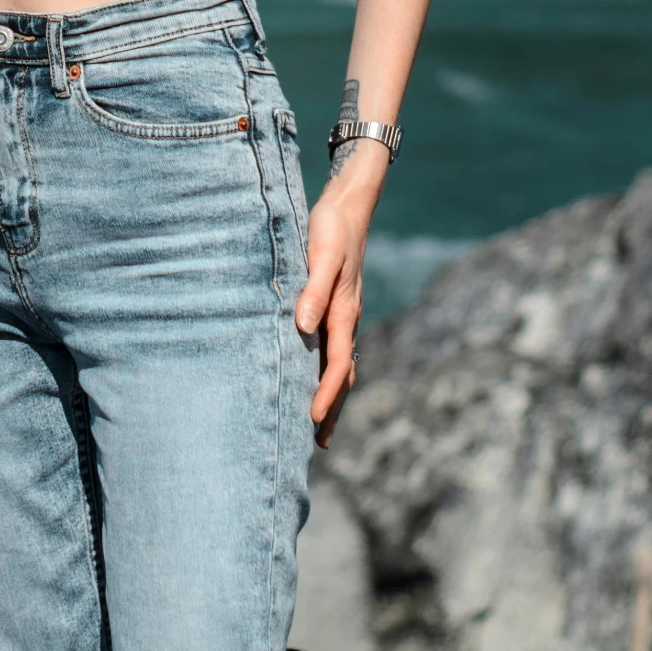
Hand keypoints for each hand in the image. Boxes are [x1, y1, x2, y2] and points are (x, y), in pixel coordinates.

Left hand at [295, 168, 376, 446]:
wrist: (347, 207)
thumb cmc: (331, 229)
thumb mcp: (321, 255)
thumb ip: (313, 289)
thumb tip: (304, 328)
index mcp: (344, 312)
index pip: (337, 364)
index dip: (325, 394)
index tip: (312, 420)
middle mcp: (347, 319)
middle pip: (344, 375)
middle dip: (333, 408)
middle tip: (321, 444)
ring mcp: (344, 314)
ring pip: (341, 364)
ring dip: (332, 394)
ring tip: (320, 423)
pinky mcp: (336, 305)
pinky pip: (334, 348)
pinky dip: (329, 371)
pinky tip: (315, 375)